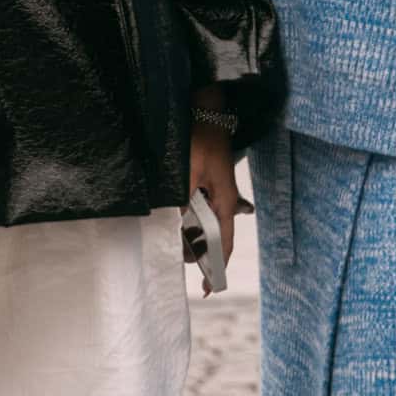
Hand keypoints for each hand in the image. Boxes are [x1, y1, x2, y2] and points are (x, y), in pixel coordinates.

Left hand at [188, 124, 242, 290]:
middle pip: (212, 237)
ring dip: (189, 235)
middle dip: (196, 252)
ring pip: (202, 223)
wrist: (206, 107)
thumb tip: (175, 226)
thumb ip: (181, 198)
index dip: (215, 267)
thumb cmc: (199, 136)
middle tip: (175, 261)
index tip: (206, 288)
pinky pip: (196, 208)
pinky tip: (174, 221)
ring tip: (172, 245)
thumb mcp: (187, 169)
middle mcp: (222, 199)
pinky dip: (185, 218)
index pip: (223, 242)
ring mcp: (214, 191)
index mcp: (224, 200)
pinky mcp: (204, 182)